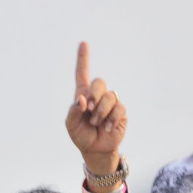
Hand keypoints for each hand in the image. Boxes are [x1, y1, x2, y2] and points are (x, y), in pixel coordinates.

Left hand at [65, 42, 125, 172]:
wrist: (95, 150)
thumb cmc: (81, 135)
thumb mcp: (71, 125)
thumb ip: (73, 112)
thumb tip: (81, 99)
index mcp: (83, 96)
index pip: (82, 74)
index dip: (83, 59)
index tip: (83, 43)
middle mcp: (97, 96)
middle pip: (99, 82)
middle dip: (94, 95)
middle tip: (89, 110)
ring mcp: (110, 103)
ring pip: (110, 96)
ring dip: (101, 112)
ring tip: (96, 123)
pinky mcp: (120, 112)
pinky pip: (119, 108)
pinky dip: (111, 119)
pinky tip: (108, 128)